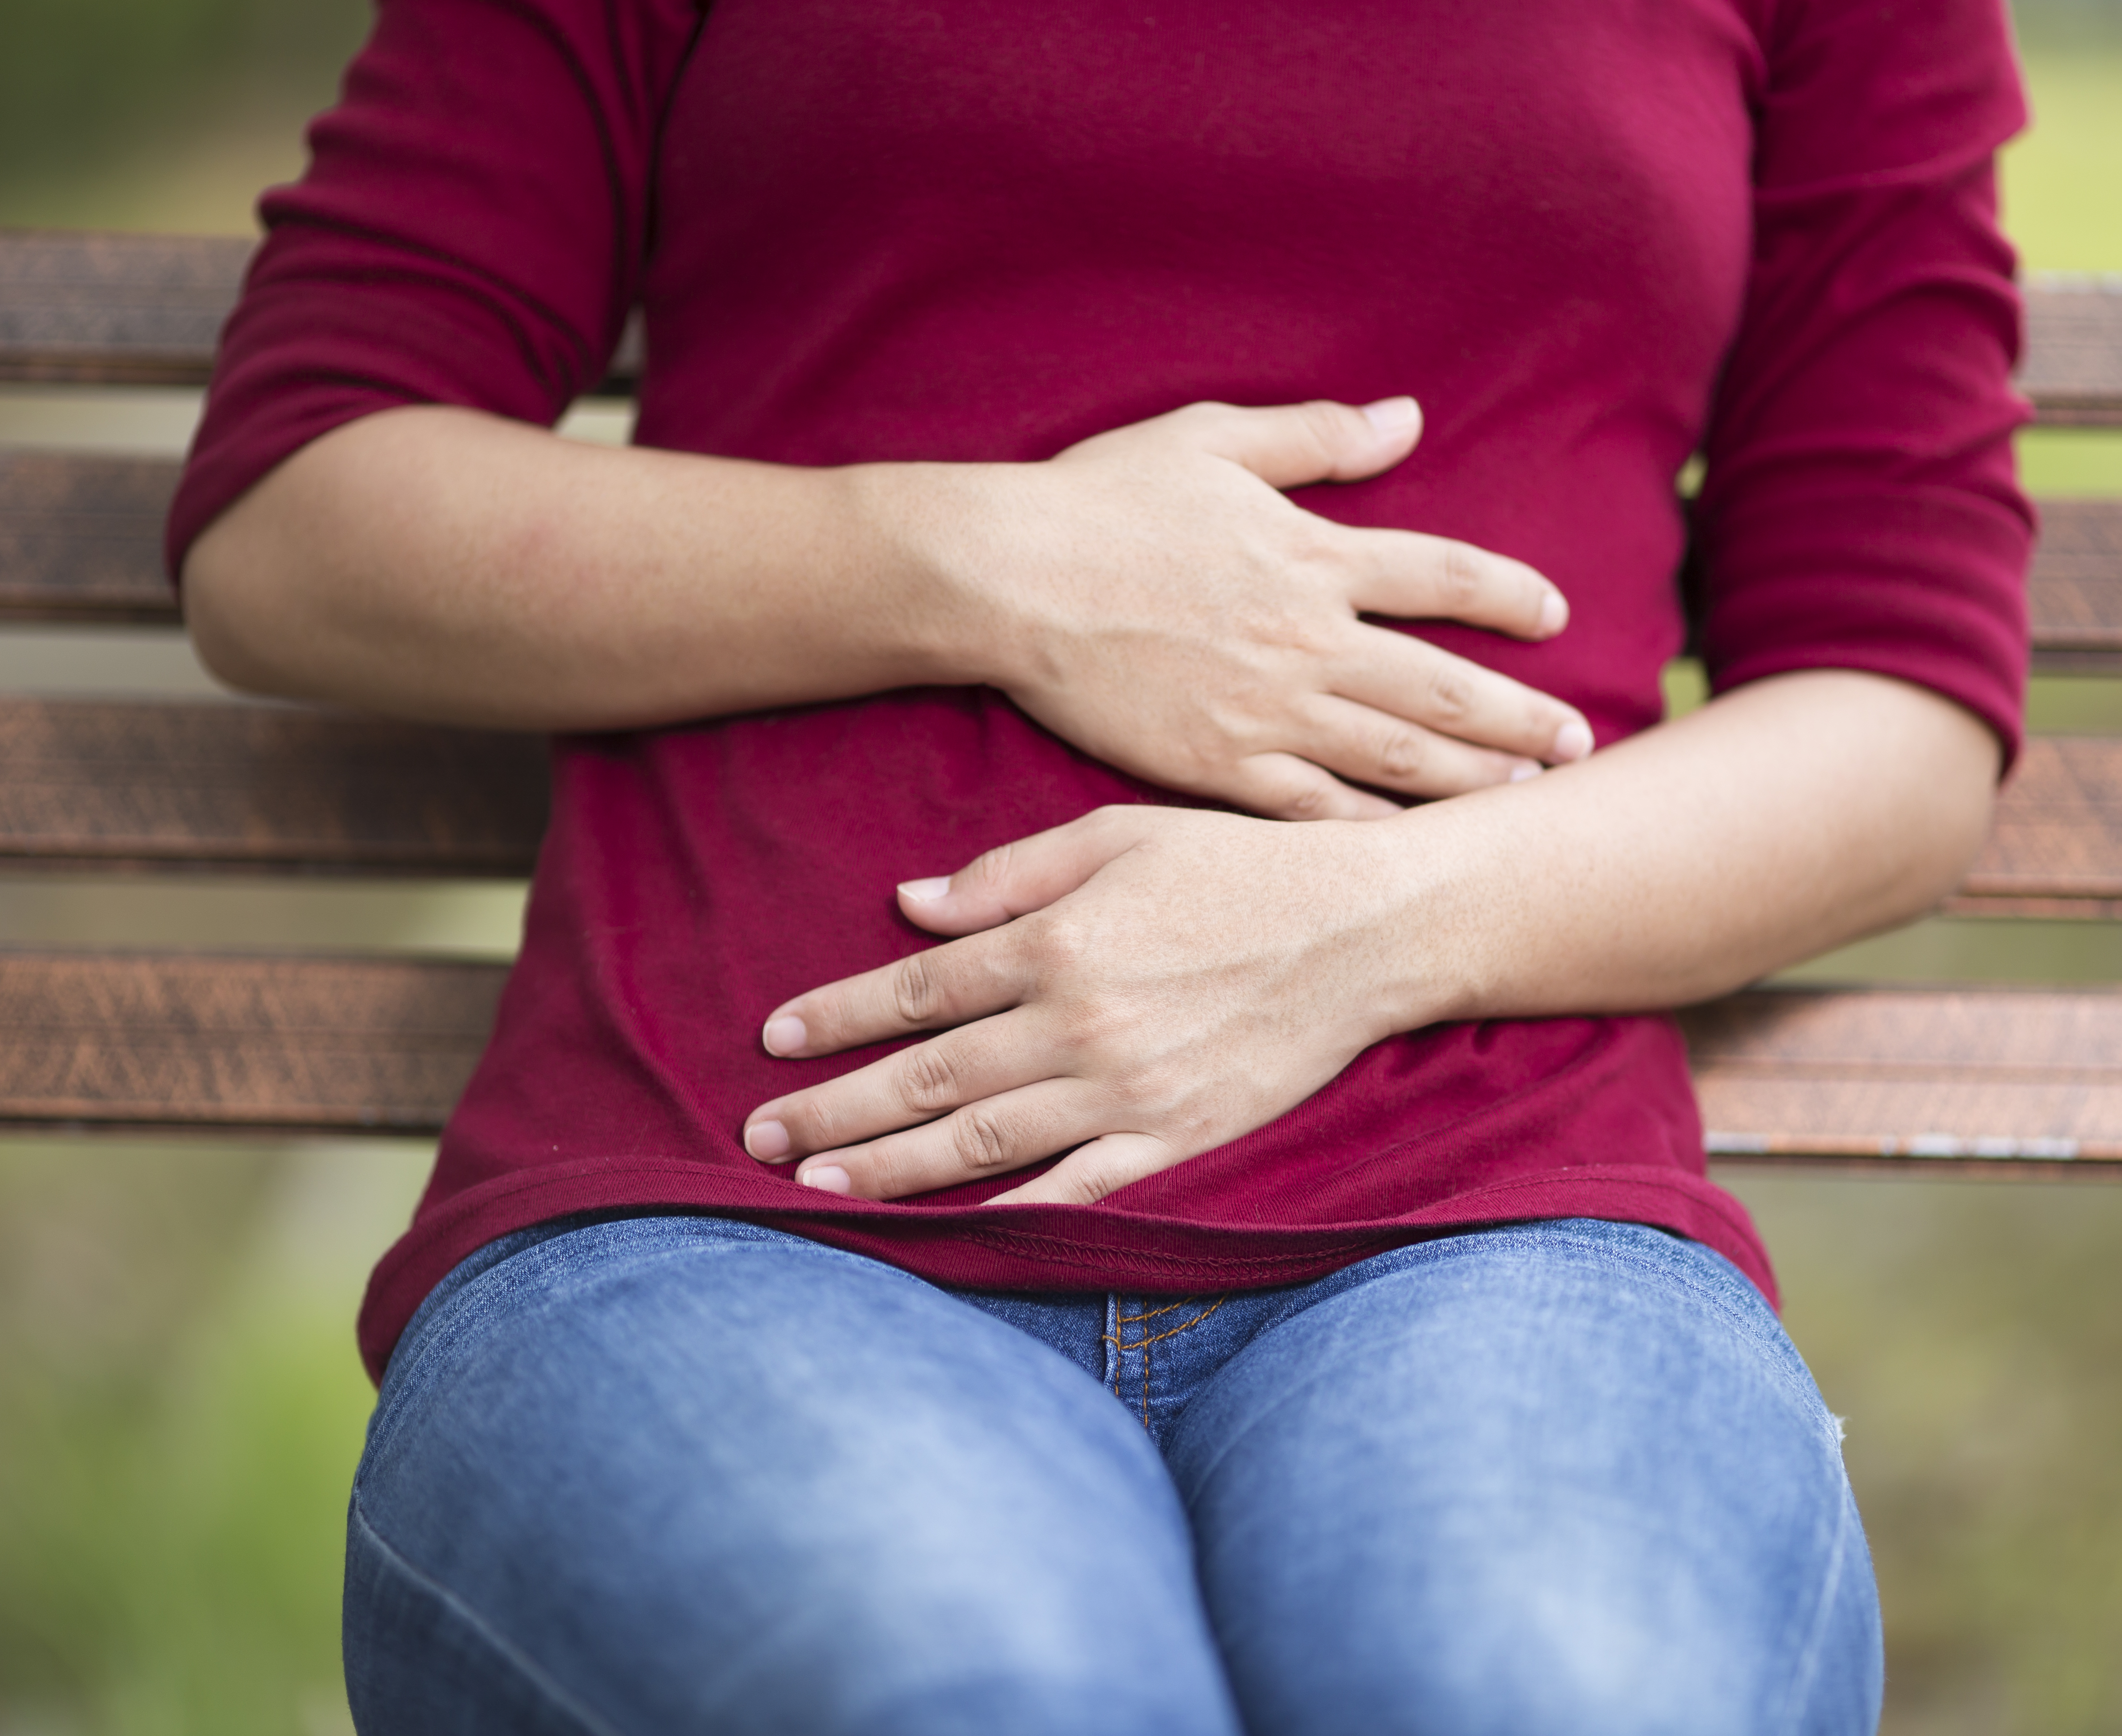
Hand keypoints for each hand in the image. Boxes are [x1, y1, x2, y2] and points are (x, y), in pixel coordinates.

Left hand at [739, 805, 1445, 1202]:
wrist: (1365, 928)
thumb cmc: (1239, 867)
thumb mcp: (1118, 836)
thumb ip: (1007, 875)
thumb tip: (907, 907)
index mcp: (1055, 943)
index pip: (915, 991)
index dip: (835, 1016)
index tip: (773, 1041)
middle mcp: (1078, 1024)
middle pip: (927, 1078)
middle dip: (833, 1111)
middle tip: (756, 1138)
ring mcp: (1127, 1090)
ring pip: (982, 1142)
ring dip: (890, 1169)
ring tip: (816, 1192)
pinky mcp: (1176, 1136)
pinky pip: (1077, 1189)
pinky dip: (1011, 1215)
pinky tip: (950, 1237)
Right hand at [885, 398, 1593, 819]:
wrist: (1007, 579)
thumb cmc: (1099, 500)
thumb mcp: (1212, 437)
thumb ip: (1317, 435)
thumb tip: (1409, 417)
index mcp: (1313, 556)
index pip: (1443, 576)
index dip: (1508, 595)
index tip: (1556, 615)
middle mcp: (1309, 641)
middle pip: (1446, 688)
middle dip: (1523, 718)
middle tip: (1579, 744)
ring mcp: (1268, 712)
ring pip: (1400, 759)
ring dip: (1476, 779)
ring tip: (1529, 794)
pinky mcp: (1219, 768)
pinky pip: (1317, 809)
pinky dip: (1376, 830)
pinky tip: (1420, 846)